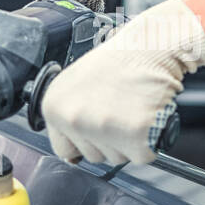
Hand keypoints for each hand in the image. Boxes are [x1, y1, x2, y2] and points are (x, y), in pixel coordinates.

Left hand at [41, 0, 204, 166]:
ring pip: (117, 158)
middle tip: (117, 107)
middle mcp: (74, 120)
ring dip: (128, 140)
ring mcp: (104, 129)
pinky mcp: (136, 136)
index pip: (64, 150)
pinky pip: (143, 155)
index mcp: (54, 107)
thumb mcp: (75, 85)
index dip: (84, 137)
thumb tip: (71, 156)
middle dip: (108, 139)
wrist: (150, 46)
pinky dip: (150, 140)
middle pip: (93, 156)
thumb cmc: (118, 62)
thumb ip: (67, 117)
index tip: (97, 117)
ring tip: (130, 107)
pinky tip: (145, 114)